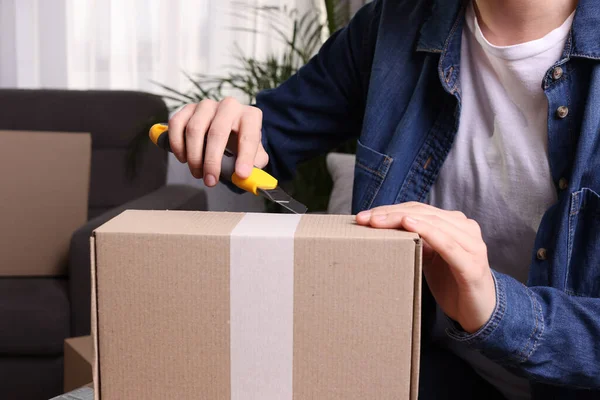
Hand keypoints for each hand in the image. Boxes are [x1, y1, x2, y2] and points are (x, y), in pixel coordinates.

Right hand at [168, 98, 268, 185]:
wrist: (227, 130)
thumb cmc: (240, 144)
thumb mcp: (255, 156)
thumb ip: (256, 166)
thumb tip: (248, 178)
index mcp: (250, 116)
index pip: (249, 135)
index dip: (245, 156)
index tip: (241, 174)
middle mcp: (229, 106)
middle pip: (217, 132)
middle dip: (212, 161)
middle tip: (210, 180)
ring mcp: (207, 105)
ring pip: (194, 129)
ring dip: (194, 156)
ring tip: (198, 173)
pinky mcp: (188, 108)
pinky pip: (177, 124)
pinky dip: (177, 144)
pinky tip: (183, 158)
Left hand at [356, 202, 495, 332]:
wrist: (480, 312)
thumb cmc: (451, 282)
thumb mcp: (429, 258)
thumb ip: (414, 241)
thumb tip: (381, 232)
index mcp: (455, 223)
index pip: (417, 209)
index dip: (390, 209)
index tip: (364, 215)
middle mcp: (466, 228)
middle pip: (422, 213)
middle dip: (390, 214)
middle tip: (364, 219)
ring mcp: (472, 245)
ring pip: (432, 224)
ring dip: (401, 220)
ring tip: (377, 222)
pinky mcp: (472, 265)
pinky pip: (447, 245)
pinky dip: (428, 232)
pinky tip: (409, 224)